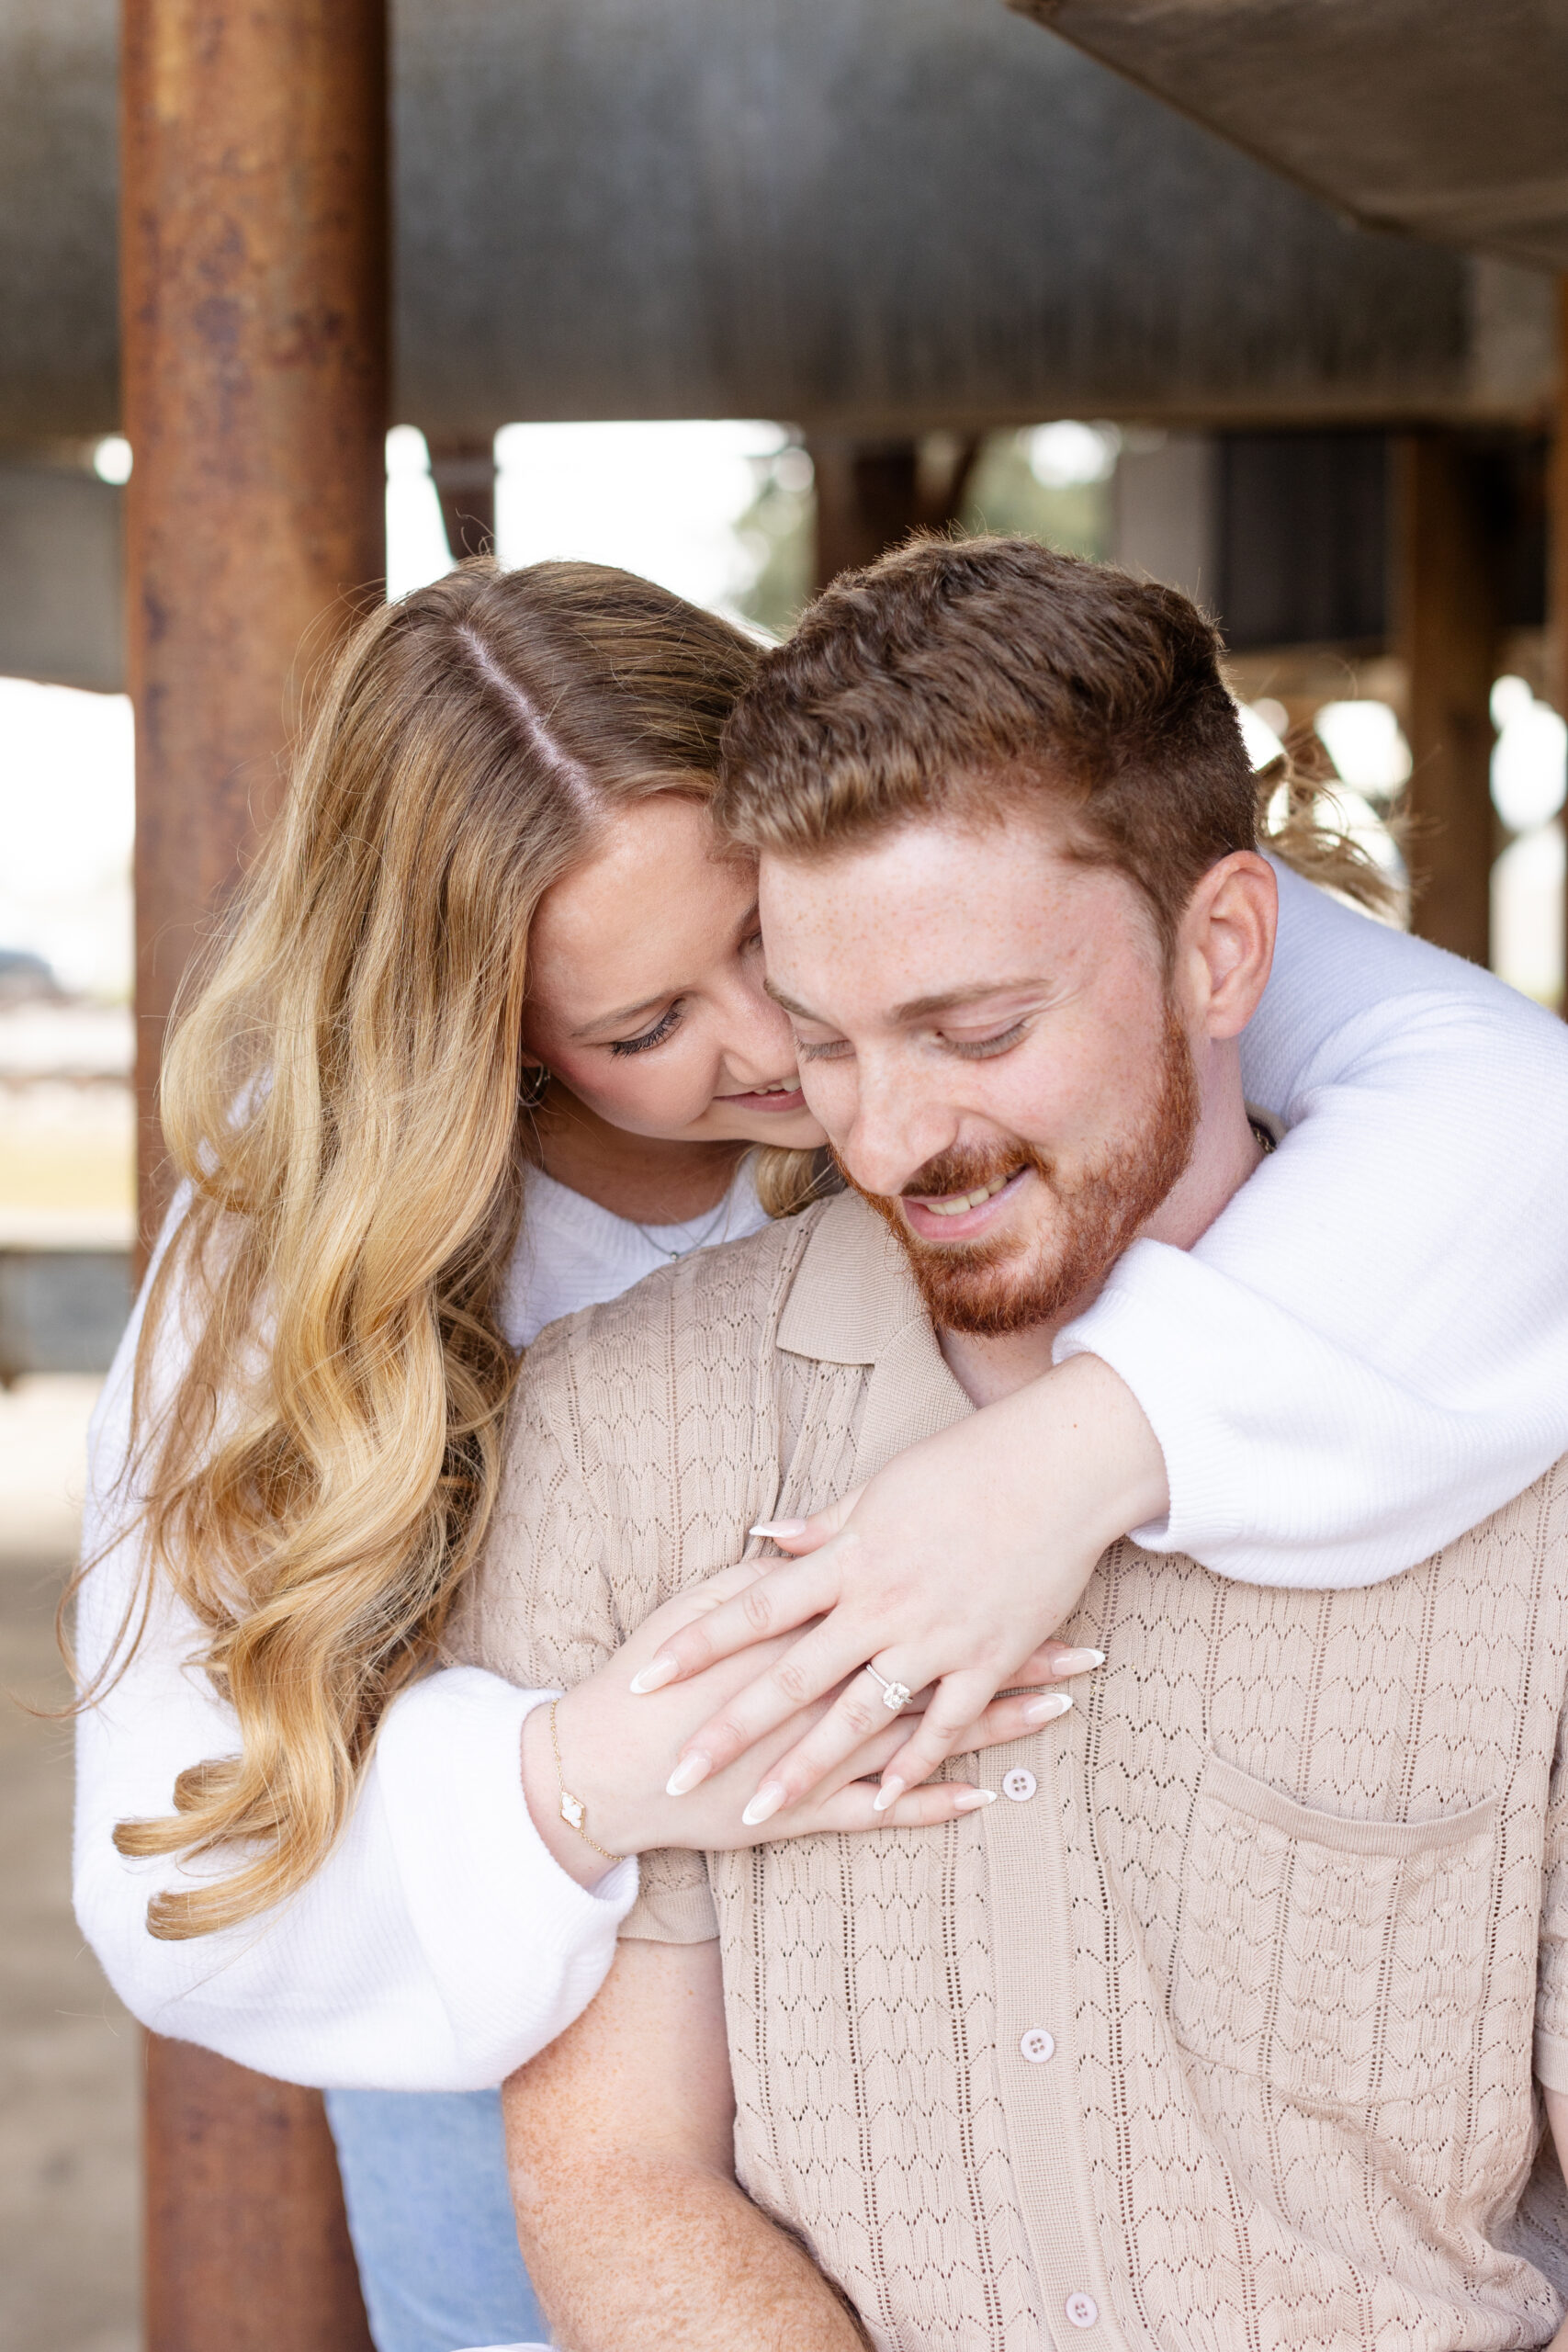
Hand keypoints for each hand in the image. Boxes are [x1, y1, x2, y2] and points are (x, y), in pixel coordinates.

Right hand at [520, 1567, 1078, 1890]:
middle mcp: (830, 1691)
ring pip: (928, 1736)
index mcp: (809, 1631)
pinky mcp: (808, 1810)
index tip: (1042, 1573)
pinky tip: (985, 1796)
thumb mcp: (707, 1605)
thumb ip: (765, 1575)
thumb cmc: (655, 1676)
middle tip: (1084, 1648)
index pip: (911, 1603)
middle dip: (1014, 1658)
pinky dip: (934, 1801)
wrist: (611, 1762)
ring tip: (1059, 1707)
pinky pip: (885, 1809)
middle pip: (940, 1667)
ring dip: (996, 1724)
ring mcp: (822, 1756)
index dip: (978, 1590)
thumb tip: (800, 1538)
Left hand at [629, 1354, 1165, 1823]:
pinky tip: (878, 1798)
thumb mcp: (881, 1489)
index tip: (646, 1678)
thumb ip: (822, 1527)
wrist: (1057, 1467)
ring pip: (857, 1718)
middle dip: (730, 1731)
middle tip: (678, 1774)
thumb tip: (766, 1538)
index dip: (697, 1646)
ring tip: (758, 1811)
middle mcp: (882, 1603)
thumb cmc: (966, 1466)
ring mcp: (935, 1636)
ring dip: (805, 1769)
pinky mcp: (987, 1658)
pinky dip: (913, 1764)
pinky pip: (943, 1723)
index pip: (753, 1608)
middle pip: (790, 1677)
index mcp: (849, 1558)